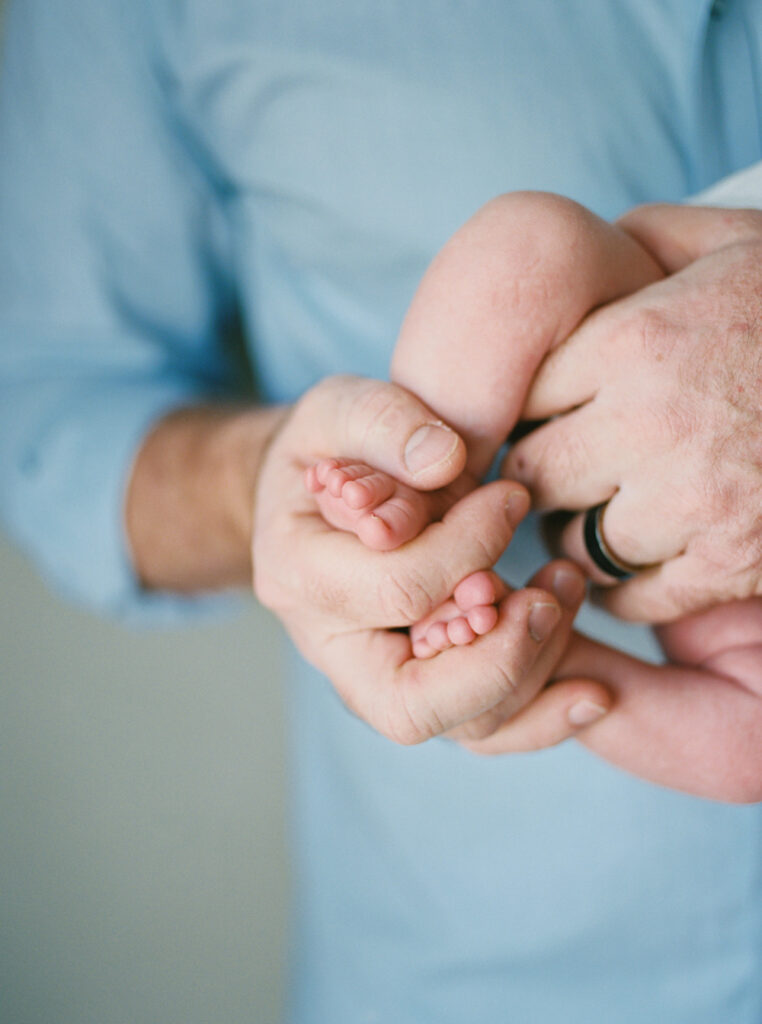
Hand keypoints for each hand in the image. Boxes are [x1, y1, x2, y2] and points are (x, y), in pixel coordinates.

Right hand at [252, 374, 609, 744]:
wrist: (314, 492)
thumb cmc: (329, 448)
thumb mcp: (338, 410)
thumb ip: (384, 424)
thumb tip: (445, 460)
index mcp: (297, 575)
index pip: (397, 589)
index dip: (470, 547)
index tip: (511, 497)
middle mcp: (329, 648)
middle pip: (416, 701)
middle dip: (504, 648)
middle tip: (556, 586)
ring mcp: (376, 679)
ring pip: (461, 726)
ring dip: (535, 669)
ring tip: (568, 591)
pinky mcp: (422, 686)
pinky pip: (483, 729)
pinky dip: (541, 716)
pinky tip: (594, 690)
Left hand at [504, 204, 761, 621]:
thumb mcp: (736, 241)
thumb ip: (653, 235)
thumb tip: (595, 247)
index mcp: (635, 340)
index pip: (527, 393)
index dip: (532, 408)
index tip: (549, 416)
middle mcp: (649, 423)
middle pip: (534, 474)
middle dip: (543, 475)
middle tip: (563, 471)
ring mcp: (691, 499)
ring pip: (575, 543)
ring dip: (579, 534)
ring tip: (602, 513)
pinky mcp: (729, 561)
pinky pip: (633, 596)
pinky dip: (626, 586)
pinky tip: (641, 558)